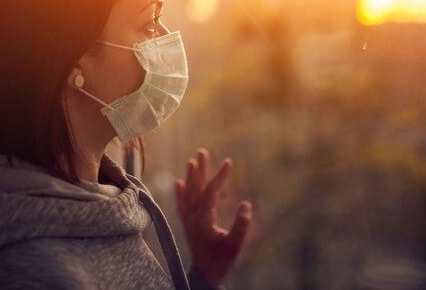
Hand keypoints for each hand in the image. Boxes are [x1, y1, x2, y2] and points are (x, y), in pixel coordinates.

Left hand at [175, 148, 251, 285]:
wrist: (205, 274)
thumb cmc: (222, 260)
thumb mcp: (235, 245)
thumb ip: (240, 225)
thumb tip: (246, 205)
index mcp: (203, 220)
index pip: (210, 192)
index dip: (219, 176)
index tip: (228, 162)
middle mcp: (192, 217)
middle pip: (195, 188)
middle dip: (200, 170)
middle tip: (202, 151)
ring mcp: (188, 220)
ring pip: (187, 194)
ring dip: (190, 177)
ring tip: (192, 160)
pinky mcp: (187, 224)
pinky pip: (181, 205)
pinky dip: (180, 193)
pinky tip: (179, 182)